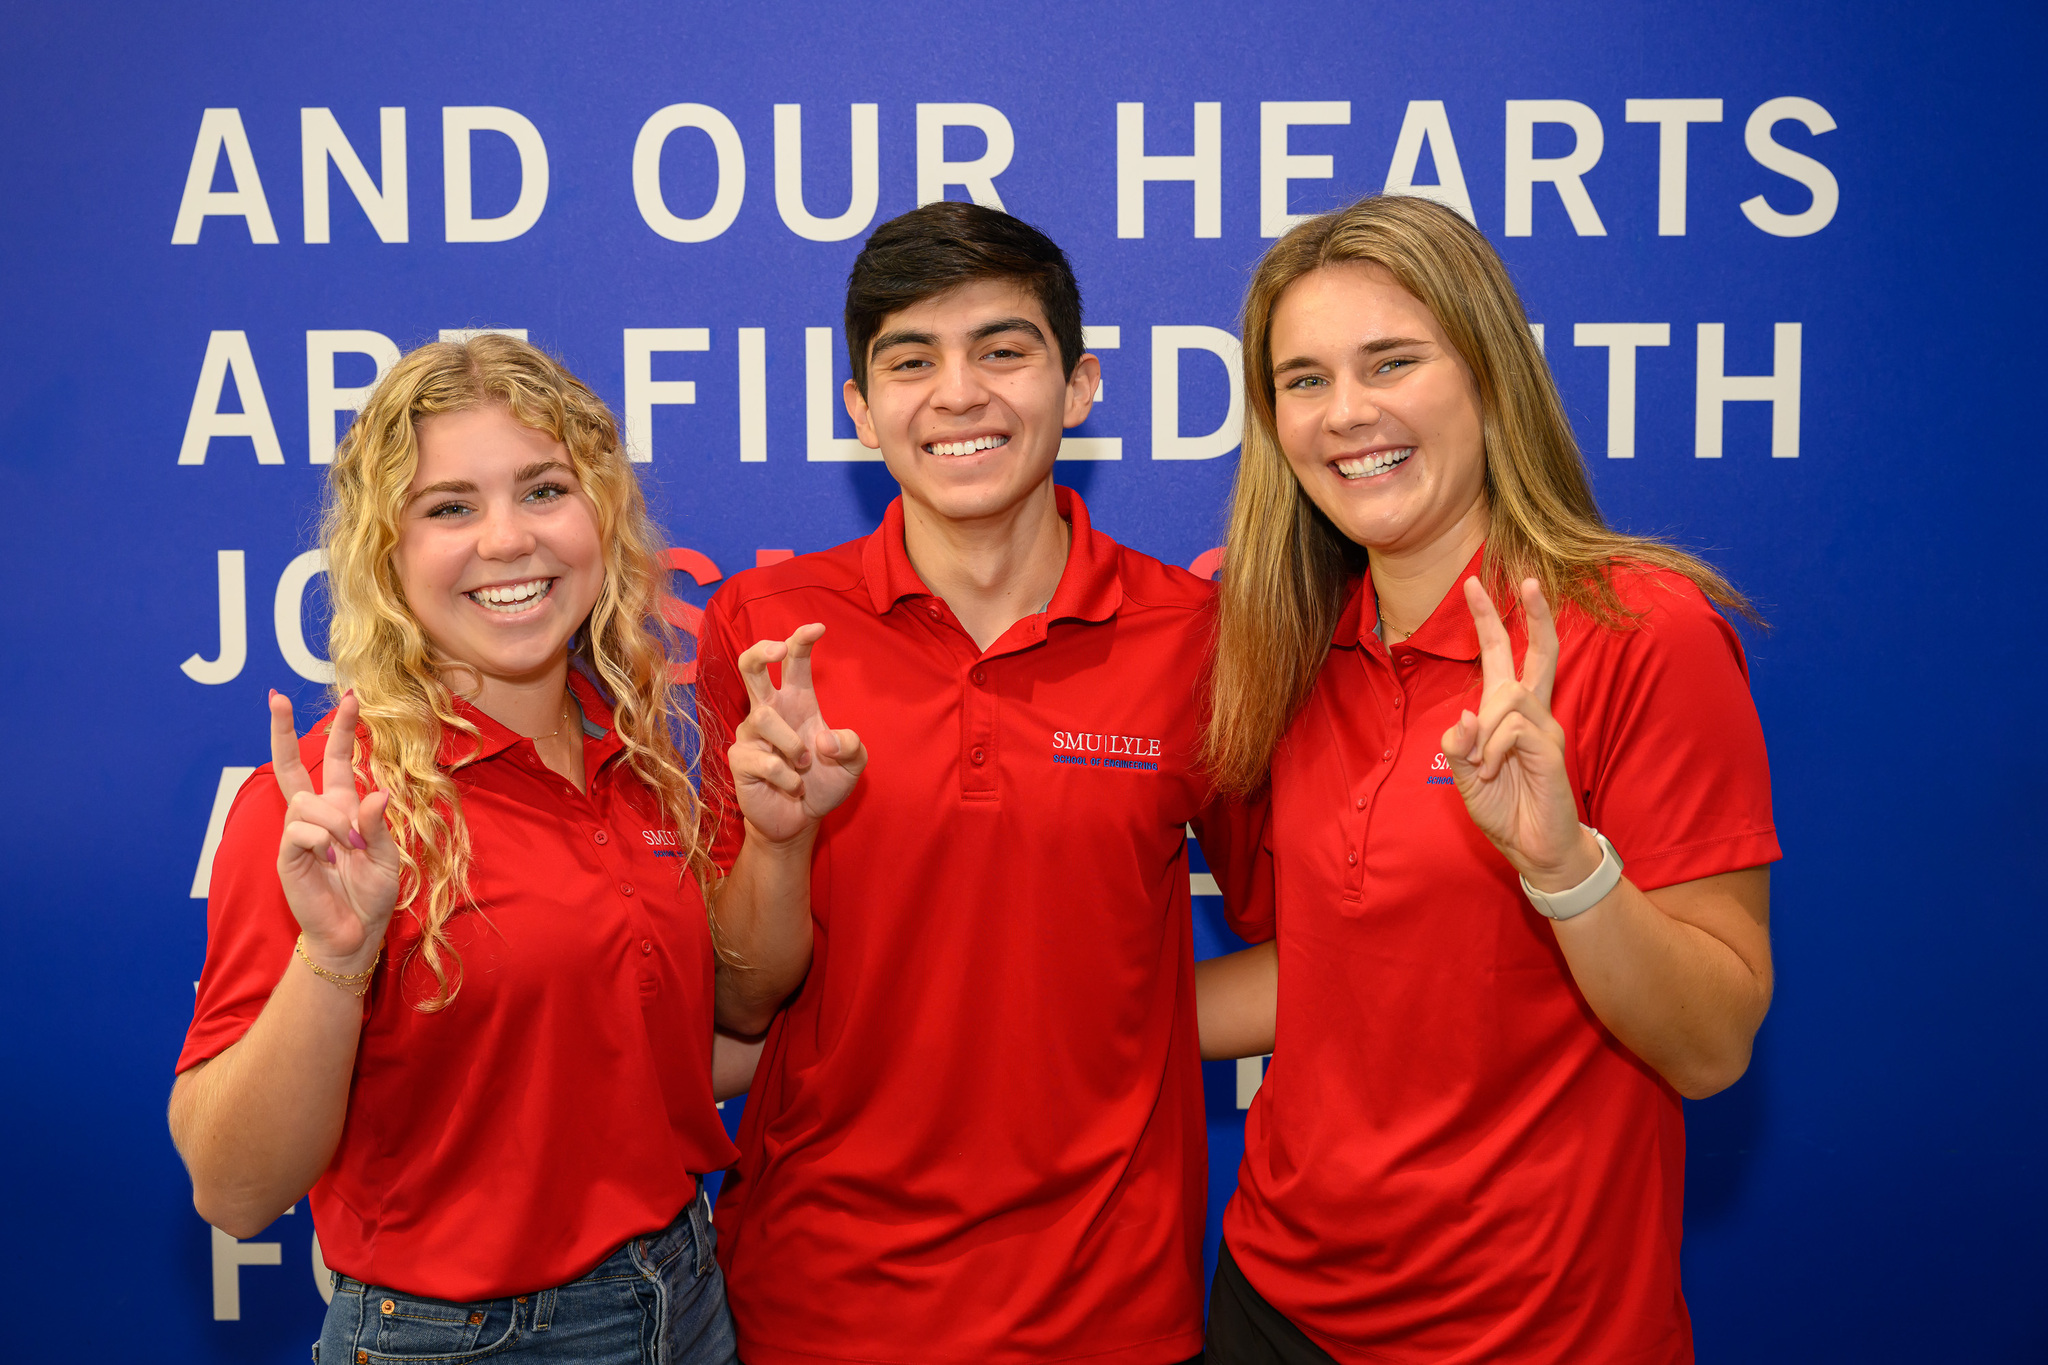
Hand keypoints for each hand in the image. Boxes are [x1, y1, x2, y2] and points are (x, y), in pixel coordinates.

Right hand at [270, 689, 400, 971]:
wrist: (354, 931)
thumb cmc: (371, 894)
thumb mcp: (387, 857)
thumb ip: (379, 825)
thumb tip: (378, 793)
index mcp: (344, 808)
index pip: (338, 760)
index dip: (343, 730)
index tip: (351, 696)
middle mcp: (317, 815)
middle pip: (292, 765)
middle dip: (283, 731)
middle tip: (275, 697)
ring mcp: (298, 833)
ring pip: (306, 802)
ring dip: (336, 822)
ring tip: (351, 850)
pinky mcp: (286, 855)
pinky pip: (299, 830)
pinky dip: (322, 841)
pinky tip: (332, 859)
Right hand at [729, 624, 867, 844]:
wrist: (798, 820)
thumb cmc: (822, 783)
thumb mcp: (852, 765)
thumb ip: (852, 746)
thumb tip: (825, 740)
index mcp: (797, 701)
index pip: (794, 662)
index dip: (801, 640)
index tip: (818, 627)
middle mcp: (770, 710)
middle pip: (750, 666)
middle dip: (760, 651)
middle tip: (777, 648)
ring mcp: (750, 733)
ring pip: (764, 716)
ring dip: (792, 744)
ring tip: (805, 765)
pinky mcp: (739, 758)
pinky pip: (764, 759)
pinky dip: (787, 776)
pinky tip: (793, 787)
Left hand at [1440, 578, 1600, 892]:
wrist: (1533, 848)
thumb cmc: (1503, 808)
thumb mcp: (1465, 775)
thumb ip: (1459, 744)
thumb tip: (1465, 713)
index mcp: (1508, 714)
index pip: (1502, 656)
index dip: (1491, 621)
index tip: (1474, 584)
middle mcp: (1532, 713)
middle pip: (1537, 653)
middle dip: (1532, 615)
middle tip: (1527, 579)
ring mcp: (1546, 729)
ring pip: (1506, 698)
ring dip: (1485, 732)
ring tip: (1486, 767)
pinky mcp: (1551, 748)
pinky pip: (1511, 729)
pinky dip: (1493, 751)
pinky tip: (1495, 772)